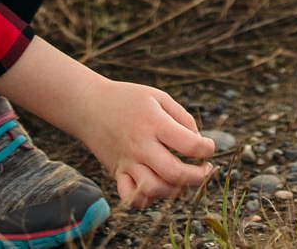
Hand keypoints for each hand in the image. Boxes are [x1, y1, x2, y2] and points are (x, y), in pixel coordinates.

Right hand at [72, 80, 215, 208]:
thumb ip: (182, 117)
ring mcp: (127, 162)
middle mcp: (140, 145)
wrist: (88, 105)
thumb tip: (198, 141)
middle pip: (175, 174)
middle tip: (205, 170)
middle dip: (198, 177)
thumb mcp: (158, 97)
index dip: (207, 149)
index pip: (189, 145)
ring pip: (155, 190)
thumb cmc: (128, 99)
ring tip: (182, 179)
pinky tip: (157, 187)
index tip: (208, 147)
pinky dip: (148, 199)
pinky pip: (132, 197)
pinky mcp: (117, 172)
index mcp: (154, 123)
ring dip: (176, 190)